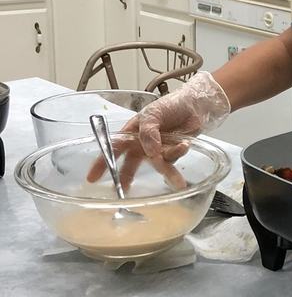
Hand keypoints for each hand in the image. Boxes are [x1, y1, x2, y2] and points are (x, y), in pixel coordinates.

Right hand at [86, 72, 230, 189]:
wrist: (194, 105)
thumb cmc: (169, 105)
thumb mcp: (153, 114)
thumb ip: (148, 132)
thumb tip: (150, 152)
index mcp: (131, 132)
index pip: (113, 148)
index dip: (102, 163)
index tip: (92, 178)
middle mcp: (142, 143)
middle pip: (130, 164)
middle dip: (127, 177)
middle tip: (125, 191)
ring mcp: (157, 149)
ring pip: (157, 165)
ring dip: (167, 171)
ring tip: (178, 182)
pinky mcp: (172, 152)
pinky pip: (173, 158)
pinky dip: (179, 152)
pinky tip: (185, 144)